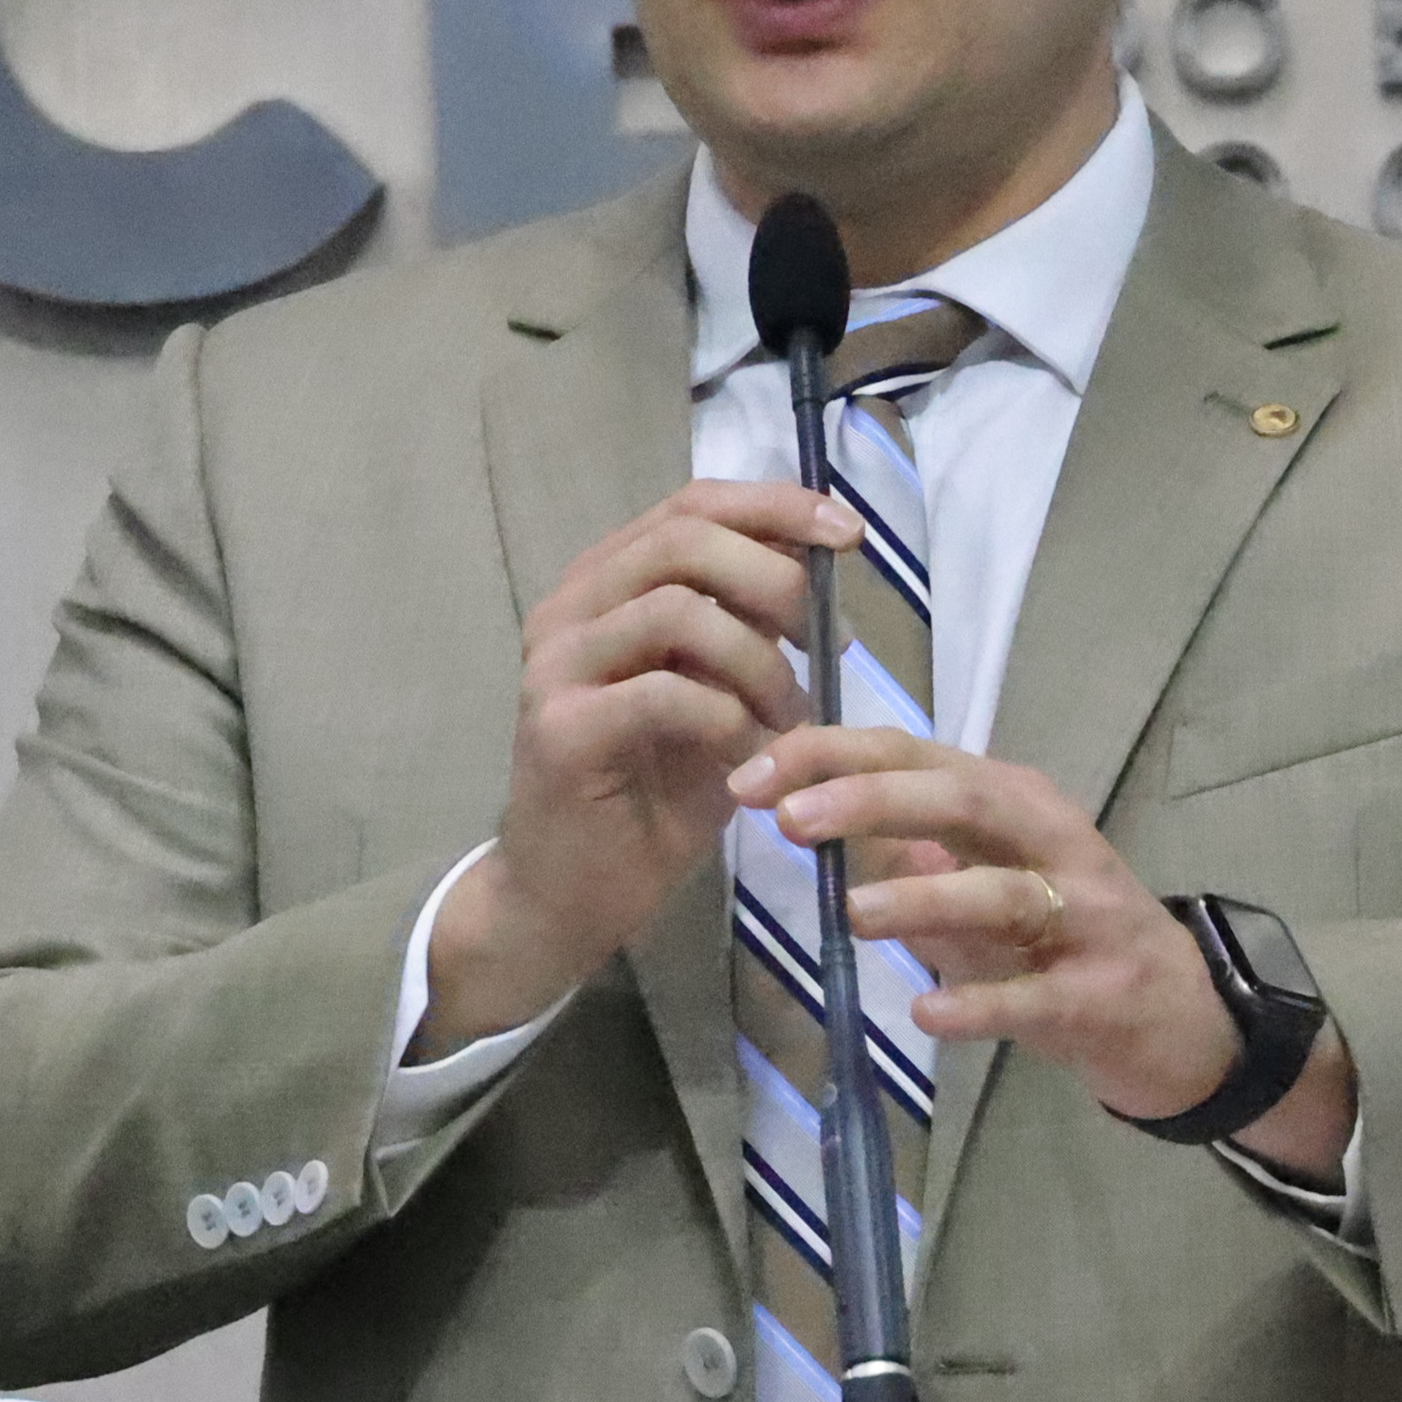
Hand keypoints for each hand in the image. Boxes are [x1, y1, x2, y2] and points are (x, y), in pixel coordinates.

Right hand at [413, 478, 854, 1056]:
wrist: (569, 897)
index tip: (847, 533)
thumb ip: (745, 630)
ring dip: (760, 661)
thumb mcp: (716, 696)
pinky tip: (753, 762)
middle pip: (684, 539)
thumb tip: (815, 567)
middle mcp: (568, 609)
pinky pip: (668, 694)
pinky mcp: (560, 729)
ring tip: (791, 719)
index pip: (691, 504)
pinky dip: (731, 722)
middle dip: (775, 580)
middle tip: (826, 643)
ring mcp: (555, 666)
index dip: (775, 506)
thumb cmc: (649, 796)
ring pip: (676, 610)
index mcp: (604, 587)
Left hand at [724, 729, 1351, 1182]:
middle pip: (963, 800)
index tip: (750, 778)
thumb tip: (800, 814)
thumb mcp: (978, 882)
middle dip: (872, 802)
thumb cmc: (1059, 939)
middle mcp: (1053, 842)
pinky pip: (1036, 996)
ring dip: (926, 899)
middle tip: (790, 820)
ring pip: (1003, 892)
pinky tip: (927, 1014)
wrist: (1180, 1017)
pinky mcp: (1102, 992)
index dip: (830, 757)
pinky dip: (980, 1003)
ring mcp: (1086, 917)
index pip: (913, 754)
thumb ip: (902, 852)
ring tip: (855, 916)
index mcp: (1011, 802)